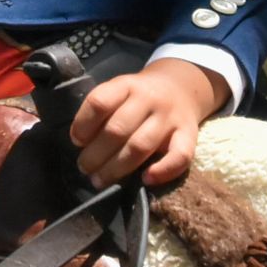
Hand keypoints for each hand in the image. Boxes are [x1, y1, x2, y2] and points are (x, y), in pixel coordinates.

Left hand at [68, 58, 228, 187]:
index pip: (100, 102)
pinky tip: (145, 180)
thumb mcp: (119, 91)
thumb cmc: (139, 97)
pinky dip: (163, 171)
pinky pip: (180, 156)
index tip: (76, 141)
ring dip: (116, 168)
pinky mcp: (190, 135)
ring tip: (100, 180)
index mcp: (126, 85)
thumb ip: (102, 110)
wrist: (181, 87)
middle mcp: (149, 98)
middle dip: (96, 154)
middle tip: (84, 168)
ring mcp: (170, 117)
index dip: (84, 124)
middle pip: (118, 129)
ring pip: (141, 146)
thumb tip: (80, 142)